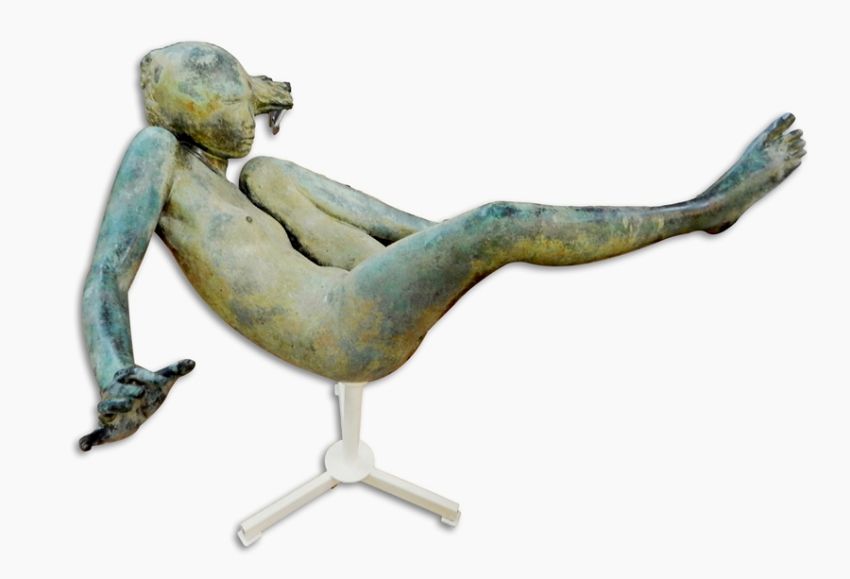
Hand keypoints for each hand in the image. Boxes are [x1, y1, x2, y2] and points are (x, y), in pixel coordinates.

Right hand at [79, 359, 194, 450]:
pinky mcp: (106, 428)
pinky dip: (88, 440)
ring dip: (113, 407)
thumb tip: (193, 362)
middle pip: (117, 389)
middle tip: (140, 394)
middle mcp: (115, 392)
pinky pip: (94, 434)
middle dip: (127, 391)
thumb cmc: (149, 390)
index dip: (146, 376)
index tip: (161, 381)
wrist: (131, 404)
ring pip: (104, 408)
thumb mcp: (162, 381)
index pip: (133, 372)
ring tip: (127, 406)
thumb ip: (175, 370)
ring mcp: (110, 410)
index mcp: (127, 378)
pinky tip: (84, 447)